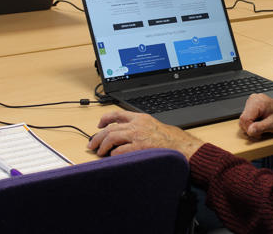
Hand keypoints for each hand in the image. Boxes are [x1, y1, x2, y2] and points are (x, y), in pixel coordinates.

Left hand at [87, 111, 203, 158]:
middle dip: (97, 136)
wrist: (181, 146)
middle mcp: (137, 125)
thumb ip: (139, 126)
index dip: (105, 119)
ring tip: (99, 152)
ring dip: (102, 146)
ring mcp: (138, 136)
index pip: (117, 114)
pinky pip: (120, 150)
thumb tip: (124, 133)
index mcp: (140, 118)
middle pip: (110, 128)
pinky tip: (112, 157)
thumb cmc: (170, 139)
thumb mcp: (153, 126)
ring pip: (111, 137)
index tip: (99, 125)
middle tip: (92, 144)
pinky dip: (113, 154)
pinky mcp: (139, 147)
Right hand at [239, 93, 272, 137]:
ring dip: (251, 126)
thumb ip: (260, 127)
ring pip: (244, 119)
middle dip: (250, 128)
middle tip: (262, 131)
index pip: (244, 119)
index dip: (250, 129)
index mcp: (257, 102)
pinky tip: (261, 122)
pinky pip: (247, 117)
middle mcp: (253, 99)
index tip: (259, 133)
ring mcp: (252, 101)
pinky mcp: (252, 105)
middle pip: (243, 119)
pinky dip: (252, 123)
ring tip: (263, 126)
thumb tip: (249, 131)